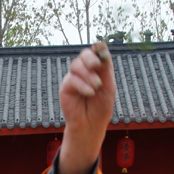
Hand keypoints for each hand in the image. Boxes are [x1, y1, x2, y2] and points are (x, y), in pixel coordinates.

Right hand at [57, 41, 114, 173]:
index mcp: (97, 70)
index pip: (96, 53)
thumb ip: (105, 68)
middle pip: (84, 55)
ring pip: (76, 65)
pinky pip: (71, 79)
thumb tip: (101, 46)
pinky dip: (82, 85)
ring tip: (96, 87)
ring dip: (88, 74)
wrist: (91, 126)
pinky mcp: (66, 88)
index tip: (101, 53)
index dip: (98, 50)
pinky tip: (89, 93)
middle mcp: (85, 72)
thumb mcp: (108, 87)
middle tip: (97, 65)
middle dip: (90, 58)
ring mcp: (74, 79)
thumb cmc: (101, 107)